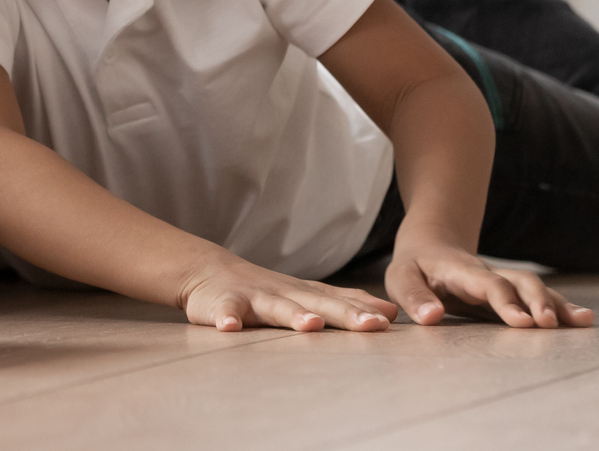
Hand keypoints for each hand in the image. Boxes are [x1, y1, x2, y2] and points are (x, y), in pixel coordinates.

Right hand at [180, 251, 399, 332]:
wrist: (207, 270)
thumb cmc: (263, 289)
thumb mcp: (304, 293)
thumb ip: (343, 302)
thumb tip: (391, 312)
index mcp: (304, 294)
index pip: (338, 300)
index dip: (363, 310)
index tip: (388, 320)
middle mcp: (284, 293)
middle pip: (317, 304)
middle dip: (344, 314)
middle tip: (371, 325)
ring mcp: (253, 297)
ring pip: (276, 307)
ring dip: (293, 315)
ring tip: (311, 325)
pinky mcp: (224, 303)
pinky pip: (225, 311)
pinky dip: (227, 318)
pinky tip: (230, 327)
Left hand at [386, 234, 594, 327]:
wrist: (431, 243)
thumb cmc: (415, 266)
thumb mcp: (400, 278)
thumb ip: (413, 296)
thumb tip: (432, 317)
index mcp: (461, 271)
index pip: (487, 283)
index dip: (505, 301)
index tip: (521, 323)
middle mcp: (489, 273)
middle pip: (519, 281)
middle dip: (537, 301)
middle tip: (549, 325)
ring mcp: (504, 281)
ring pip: (535, 287)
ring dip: (558, 304)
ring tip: (582, 322)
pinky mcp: (513, 291)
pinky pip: (540, 296)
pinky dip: (562, 306)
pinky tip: (583, 319)